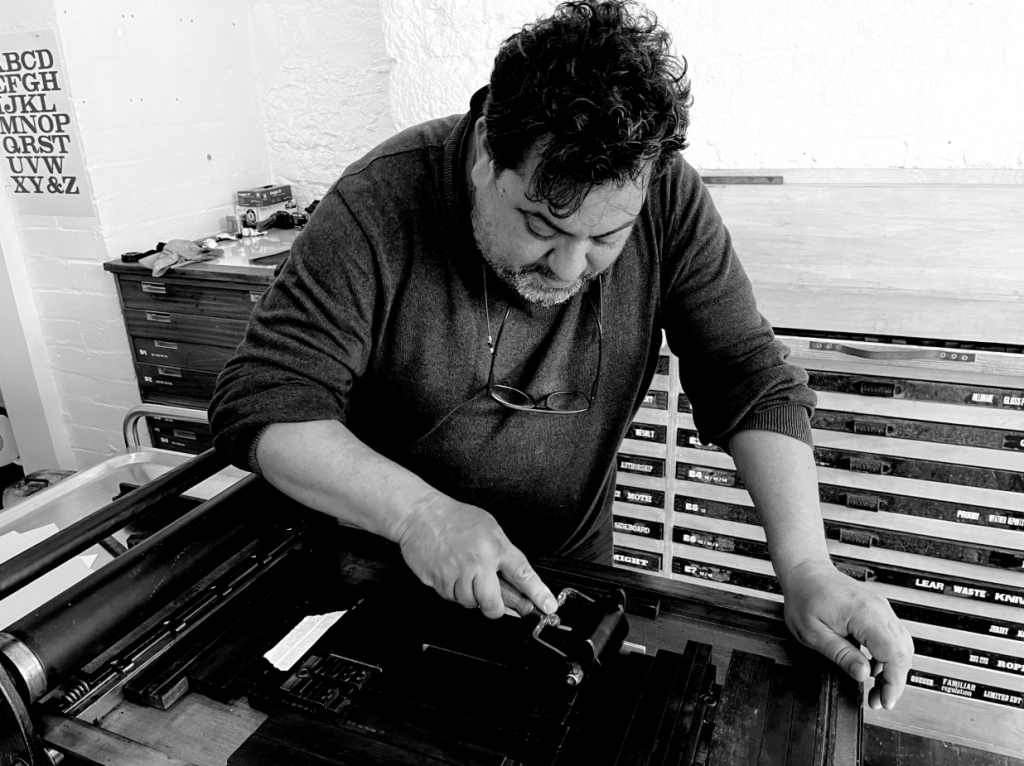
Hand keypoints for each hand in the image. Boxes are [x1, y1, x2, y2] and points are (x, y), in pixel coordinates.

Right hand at [396, 491, 557, 619]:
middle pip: (493, 603)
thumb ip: (503, 554)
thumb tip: (515, 581)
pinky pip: (450, 597)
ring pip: (470, 602)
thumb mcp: (489, 528)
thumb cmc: (455, 519)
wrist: (421, 514)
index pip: (524, 574)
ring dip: (469, 596)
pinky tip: (449, 573)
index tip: (548, 606)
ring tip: (464, 574)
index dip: (538, 594)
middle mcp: (479, 561)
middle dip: (494, 608)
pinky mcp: (439, 580)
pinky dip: (451, 591)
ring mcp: (458, 572)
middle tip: (493, 602)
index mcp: (496, 546)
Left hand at [780, 559, 914, 709]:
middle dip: (894, 681)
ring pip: (902, 645)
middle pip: (903, 652)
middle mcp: (878, 609)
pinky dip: (888, 655)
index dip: (893, 682)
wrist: (805, 571)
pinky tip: (872, 667)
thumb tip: (863, 674)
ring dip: (893, 670)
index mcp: (864, 614)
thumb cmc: (805, 596)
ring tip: (875, 688)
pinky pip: (893, 636)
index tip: (885, 700)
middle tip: (877, 700)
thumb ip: (840, 654)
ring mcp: (881, 608)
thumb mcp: (813, 633)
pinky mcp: (878, 609)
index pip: (894, 653)